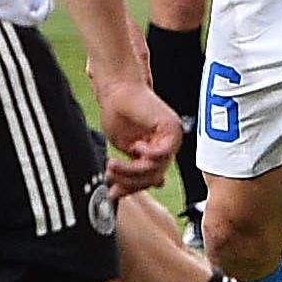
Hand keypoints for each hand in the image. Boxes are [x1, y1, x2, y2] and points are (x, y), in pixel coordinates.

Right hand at [90, 63, 183, 193]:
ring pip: (156, 167)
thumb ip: (134, 166)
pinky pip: (164, 152)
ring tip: (112, 164)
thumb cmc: (118, 112)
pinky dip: (149, 154)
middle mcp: (167, 145)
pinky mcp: (172, 127)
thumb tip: (151, 185)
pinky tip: (135, 148)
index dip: (131, 187)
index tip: (112, 192)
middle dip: (129, 182)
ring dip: (132, 170)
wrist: (117, 89)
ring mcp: (172, 137)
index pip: (149, 178)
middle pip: (153, 176)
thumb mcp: (124, 146)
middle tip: (110, 179)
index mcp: (156, 150)